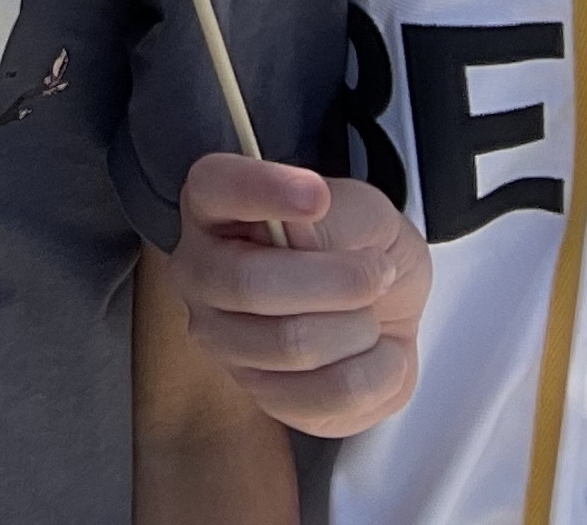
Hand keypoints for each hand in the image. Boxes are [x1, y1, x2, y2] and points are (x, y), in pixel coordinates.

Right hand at [166, 155, 427, 438]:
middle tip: (378, 271)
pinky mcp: (267, 399)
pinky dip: (377, 371)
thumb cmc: (358, 245)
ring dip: (360, 327)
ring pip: (293, 345)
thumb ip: (335, 216)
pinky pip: (330, 395)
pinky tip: (375, 351)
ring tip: (369, 313)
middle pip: (249, 284)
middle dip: (338, 280)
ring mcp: (224, 344)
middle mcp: (200, 276)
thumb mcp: (362, 210)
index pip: (214, 188)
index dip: (261, 189)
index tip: (316, 195)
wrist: (386, 306)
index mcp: (211, 208)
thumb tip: (302, 231)